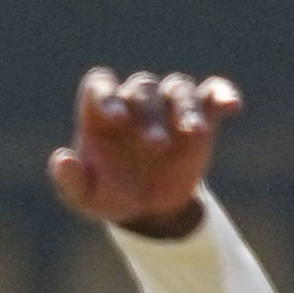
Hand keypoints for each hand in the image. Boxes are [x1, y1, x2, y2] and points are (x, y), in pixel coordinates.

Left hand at [49, 69, 245, 239]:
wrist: (152, 208)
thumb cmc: (112, 195)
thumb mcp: (87, 198)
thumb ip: (70, 181)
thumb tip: (61, 159)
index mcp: (102, 113)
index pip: (100, 84)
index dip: (107, 94)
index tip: (116, 118)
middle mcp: (135, 103)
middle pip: (142, 90)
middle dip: (150, 115)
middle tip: (156, 146)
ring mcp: (169, 108)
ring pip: (177, 88)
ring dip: (185, 107)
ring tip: (193, 132)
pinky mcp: (201, 117)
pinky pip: (212, 95)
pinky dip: (223, 95)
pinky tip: (232, 106)